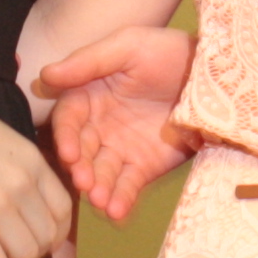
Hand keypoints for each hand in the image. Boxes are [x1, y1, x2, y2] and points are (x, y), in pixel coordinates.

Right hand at [39, 25, 198, 224]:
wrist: (211, 75)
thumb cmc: (166, 52)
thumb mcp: (128, 46)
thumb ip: (87, 61)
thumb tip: (45, 75)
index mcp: (88, 95)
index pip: (68, 119)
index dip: (65, 136)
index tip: (69, 153)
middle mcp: (99, 125)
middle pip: (82, 151)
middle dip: (81, 168)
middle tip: (85, 182)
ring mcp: (121, 148)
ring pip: (102, 172)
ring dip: (98, 188)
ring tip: (101, 200)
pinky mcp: (144, 167)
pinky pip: (128, 186)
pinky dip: (121, 199)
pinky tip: (117, 211)